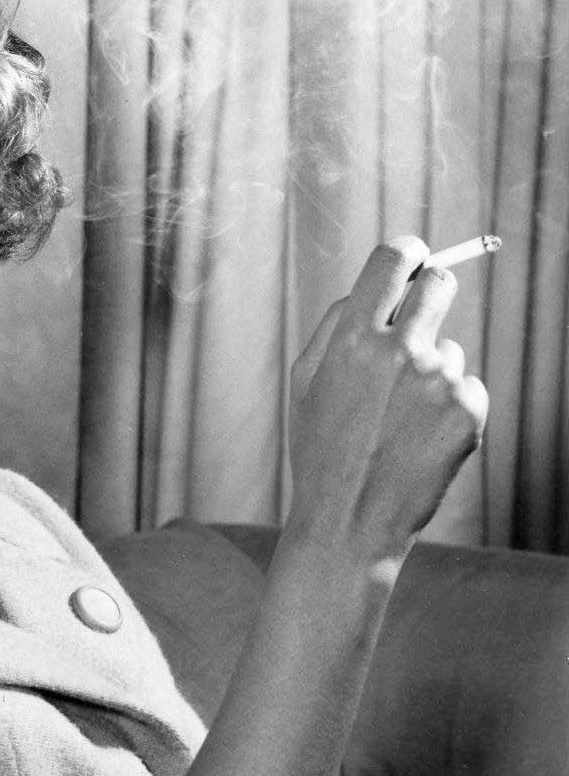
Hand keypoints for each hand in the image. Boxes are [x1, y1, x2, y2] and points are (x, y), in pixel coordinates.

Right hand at [287, 237, 488, 566]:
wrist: (348, 522)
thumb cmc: (321, 450)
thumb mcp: (306, 382)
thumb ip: (336, 326)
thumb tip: (377, 287)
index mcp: (351, 337)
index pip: (393, 260)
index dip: (407, 254)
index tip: (413, 258)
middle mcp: (399, 350)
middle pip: (439, 285)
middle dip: (432, 294)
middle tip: (418, 325)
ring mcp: (438, 380)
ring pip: (451, 349)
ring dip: (433, 373)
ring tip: (401, 422)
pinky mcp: (468, 410)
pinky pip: (468, 388)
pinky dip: (451, 410)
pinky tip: (422, 440)